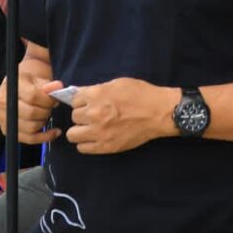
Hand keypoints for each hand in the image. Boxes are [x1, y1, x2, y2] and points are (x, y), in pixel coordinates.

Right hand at [12, 52, 58, 143]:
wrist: (18, 87)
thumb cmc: (29, 83)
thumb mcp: (39, 78)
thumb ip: (48, 84)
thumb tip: (57, 88)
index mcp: (10, 86)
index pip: (32, 96)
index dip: (48, 100)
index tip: (54, 99)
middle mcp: (3, 103)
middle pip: (31, 113)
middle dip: (46, 111)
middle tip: (51, 107)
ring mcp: (3, 119)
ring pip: (30, 127)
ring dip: (44, 122)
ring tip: (47, 114)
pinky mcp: (8, 131)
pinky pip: (29, 139)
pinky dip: (44, 137)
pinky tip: (54, 132)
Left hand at [63, 78, 180, 154]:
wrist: (159, 113)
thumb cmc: (141, 95)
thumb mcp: (117, 84)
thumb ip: (97, 90)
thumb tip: (81, 95)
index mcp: (96, 95)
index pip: (74, 100)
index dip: (82, 101)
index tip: (89, 103)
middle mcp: (94, 114)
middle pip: (73, 116)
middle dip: (82, 114)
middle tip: (93, 115)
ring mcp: (99, 132)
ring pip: (72, 134)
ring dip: (81, 130)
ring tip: (91, 128)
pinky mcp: (106, 147)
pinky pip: (83, 148)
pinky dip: (86, 143)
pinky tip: (95, 138)